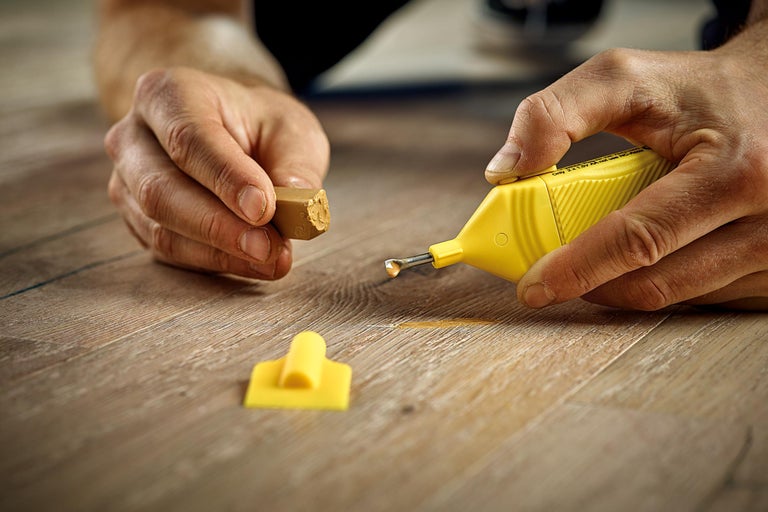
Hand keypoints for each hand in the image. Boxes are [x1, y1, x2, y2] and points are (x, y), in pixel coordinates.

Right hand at [104, 67, 328, 278]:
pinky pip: (167, 250)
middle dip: (219, 226)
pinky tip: (252, 262)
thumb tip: (298, 208)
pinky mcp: (136, 219)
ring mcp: (127, 181)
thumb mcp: (293, 131)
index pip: (188, 138)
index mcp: (168, 93)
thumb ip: (297, 167)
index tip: (264, 209)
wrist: (231, 131)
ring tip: (272, 259)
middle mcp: (134, 136)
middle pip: (161, 190)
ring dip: (219, 252)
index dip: (225, 178)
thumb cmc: (260, 127)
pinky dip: (212, 262)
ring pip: (160, 228)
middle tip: (270, 248)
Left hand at [485, 42, 767, 309]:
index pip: (638, 240)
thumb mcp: (625, 78)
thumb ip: (556, 114)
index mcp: (733, 170)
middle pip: (654, 282)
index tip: (534, 287)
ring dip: (625, 284)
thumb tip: (506, 170)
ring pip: (677, 297)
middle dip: (591, 283)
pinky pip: (704, 299)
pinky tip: (649, 254)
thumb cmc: (701, 89)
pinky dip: (663, 282)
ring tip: (602, 250)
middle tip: (552, 270)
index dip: (578, 269)